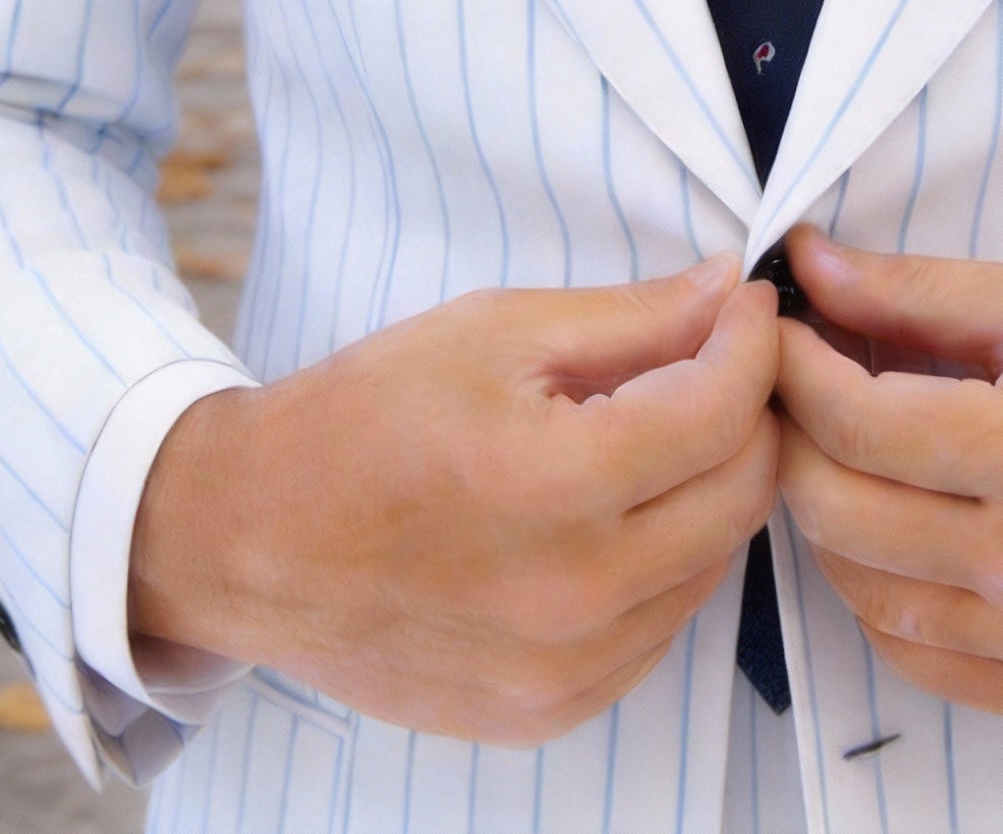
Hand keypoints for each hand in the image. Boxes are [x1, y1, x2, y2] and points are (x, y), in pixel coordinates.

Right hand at [130, 256, 779, 745]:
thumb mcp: (496, 331)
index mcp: (555, 487)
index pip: (723, 411)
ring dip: (710, 489)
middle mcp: (573, 597)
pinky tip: (614, 512)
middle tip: (716, 361)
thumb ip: (633, 318)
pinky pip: (660, 628)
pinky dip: (665, 561)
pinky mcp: (548, 712)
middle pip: (742, 494)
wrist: (250, 539)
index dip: (752, 343)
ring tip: (656, 432)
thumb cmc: (364, 417)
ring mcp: (564, 672)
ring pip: (713, 564)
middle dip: (749, 413)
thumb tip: (732, 291)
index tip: (745, 306)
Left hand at [773, 230, 1002, 724]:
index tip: (776, 329)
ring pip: (863, 592)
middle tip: (793, 387)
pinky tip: (893, 533)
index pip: (854, 422)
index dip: (791, 367)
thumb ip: (921, 291)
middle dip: (791, 436)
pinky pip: (919, 657)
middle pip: (837, 511)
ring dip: (827, 516)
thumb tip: (810, 266)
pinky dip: (881, 594)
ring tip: (841, 452)